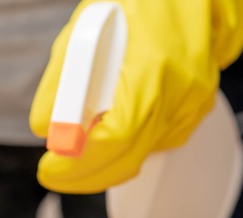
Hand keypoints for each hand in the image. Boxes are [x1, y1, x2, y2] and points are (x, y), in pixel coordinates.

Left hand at [29, 0, 242, 193]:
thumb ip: (61, 81)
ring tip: (78, 139)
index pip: (116, 136)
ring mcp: (194, 104)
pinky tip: (112, 121)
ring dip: (106, 158)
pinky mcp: (198, 109)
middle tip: (53, 173)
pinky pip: (156, 141)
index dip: (80, 161)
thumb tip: (44, 127)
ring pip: (141, 154)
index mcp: (151, 68)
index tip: (50, 169)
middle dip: (85, 174)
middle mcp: (180, 92)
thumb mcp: (82, 31)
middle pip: (129, 158)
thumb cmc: (133, 3)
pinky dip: (128, 142)